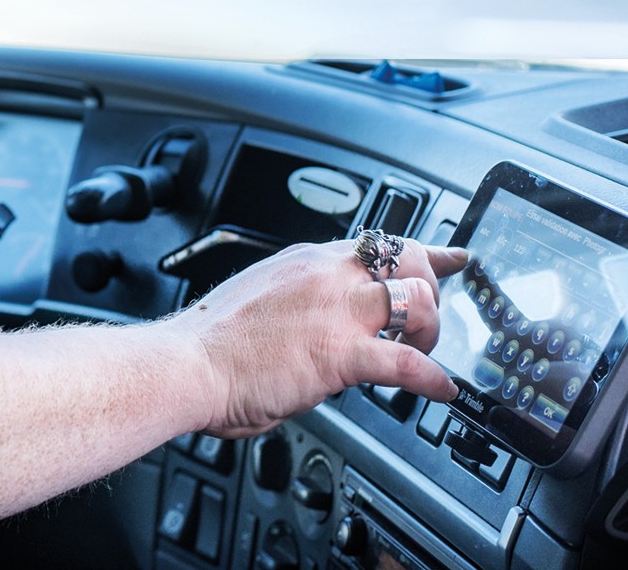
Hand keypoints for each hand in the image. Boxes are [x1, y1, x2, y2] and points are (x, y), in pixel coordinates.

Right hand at [180, 238, 467, 437]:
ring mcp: (335, 312)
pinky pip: (407, 363)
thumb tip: (314, 323)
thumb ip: (296, 302)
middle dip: (432, 287)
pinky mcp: (339, 353)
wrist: (185, 365)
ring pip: (418, 299)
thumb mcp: (260, 298)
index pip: (375, 244)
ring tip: (422, 354)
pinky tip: (438, 389)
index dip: (423, 251)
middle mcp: (325, 276)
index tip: (449, 256)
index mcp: (303, 262)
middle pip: (408, 259)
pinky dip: (432, 379)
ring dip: (431, 331)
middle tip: (430, 317)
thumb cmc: (209, 344)